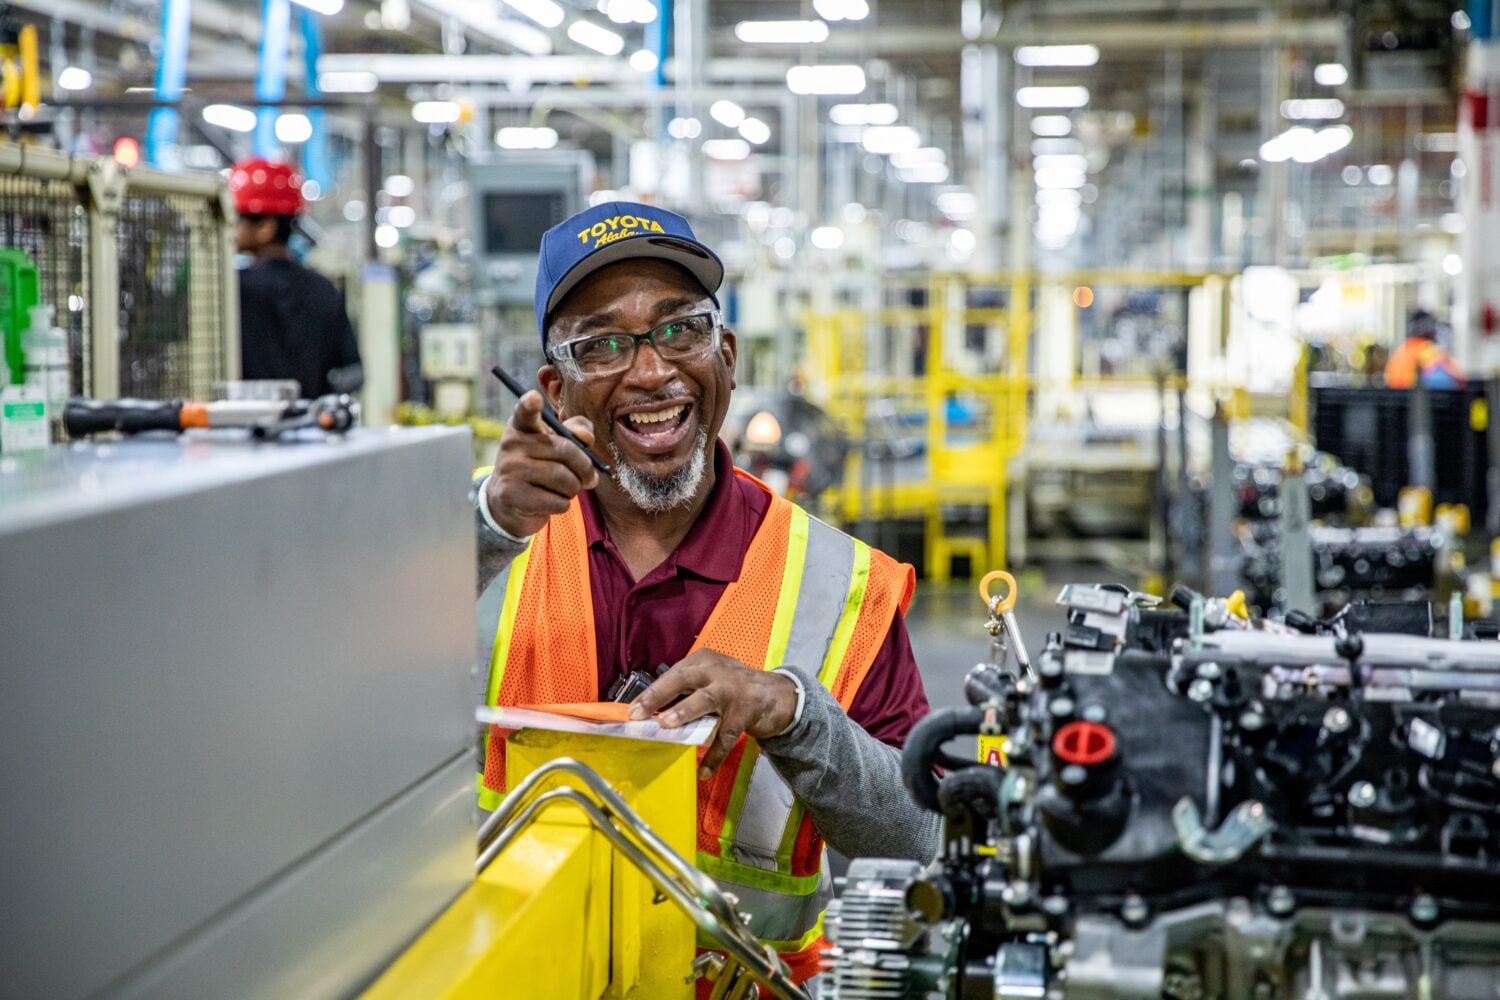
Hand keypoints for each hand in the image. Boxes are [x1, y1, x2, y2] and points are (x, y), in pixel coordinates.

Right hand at [486, 390, 598, 537]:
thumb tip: (586, 437)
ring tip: (566, 488)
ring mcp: (510, 470)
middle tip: (589, 477)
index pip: (525, 413)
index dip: (529, 405)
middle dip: (585, 468)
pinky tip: (551, 501)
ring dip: (574, 488)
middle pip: (565, 451)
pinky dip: (563, 504)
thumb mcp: (555, 444)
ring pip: (564, 479)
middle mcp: (511, 445)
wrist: (509, 502)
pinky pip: (557, 501)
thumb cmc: (540, 466)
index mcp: (522, 427)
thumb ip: (575, 432)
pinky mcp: (513, 495)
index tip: (533, 397)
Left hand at [629, 650, 798, 779]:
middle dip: (658, 695)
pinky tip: (703, 771)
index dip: (651, 692)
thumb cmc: (735, 688)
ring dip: (684, 711)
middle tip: (638, 712)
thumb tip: (651, 713)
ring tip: (666, 725)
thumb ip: (686, 693)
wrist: (778, 695)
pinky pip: (726, 736)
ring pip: (705, 700)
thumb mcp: (711, 680)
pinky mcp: (746, 712)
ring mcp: (732, 691)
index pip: (672, 674)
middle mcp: (716, 672)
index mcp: (703, 662)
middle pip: (683, 679)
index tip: (632, 710)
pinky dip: (714, 755)